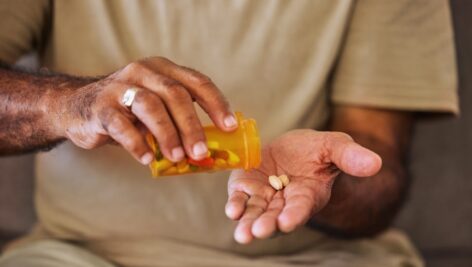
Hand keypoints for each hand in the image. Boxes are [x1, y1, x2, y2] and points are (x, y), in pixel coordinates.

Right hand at [53, 57, 236, 163]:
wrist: (78, 107)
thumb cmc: (128, 112)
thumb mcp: (156, 108)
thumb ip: (178, 122)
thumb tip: (210, 152)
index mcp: (164, 70)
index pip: (198, 82)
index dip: (217, 104)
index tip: (230, 126)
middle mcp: (144, 72)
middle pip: (176, 95)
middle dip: (192, 126)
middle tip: (201, 152)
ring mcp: (120, 86)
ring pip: (150, 106)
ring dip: (167, 134)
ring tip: (177, 157)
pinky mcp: (101, 106)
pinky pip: (121, 125)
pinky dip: (136, 143)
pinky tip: (146, 159)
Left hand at [225, 129, 381, 243]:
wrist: (294, 148)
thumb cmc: (318, 150)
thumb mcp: (335, 146)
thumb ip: (350, 157)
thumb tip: (376, 163)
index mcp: (308, 195)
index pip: (301, 208)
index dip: (294, 215)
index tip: (286, 221)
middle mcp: (285, 202)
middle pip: (275, 217)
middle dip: (267, 225)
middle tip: (258, 232)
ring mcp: (264, 196)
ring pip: (256, 213)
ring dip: (248, 223)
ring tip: (243, 234)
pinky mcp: (247, 187)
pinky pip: (241, 198)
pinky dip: (236, 205)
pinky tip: (232, 210)